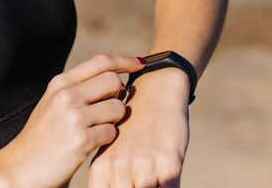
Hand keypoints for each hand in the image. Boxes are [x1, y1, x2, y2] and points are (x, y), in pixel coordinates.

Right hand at [0, 55, 145, 187]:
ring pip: (118, 108)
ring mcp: (73, 116)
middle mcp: (66, 95)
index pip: (101, 61)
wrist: (22, 167)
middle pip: (114, 81)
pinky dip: (108, 140)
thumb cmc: (43, 137)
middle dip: (118, 96)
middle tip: (108, 111)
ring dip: (115, 120)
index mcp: (60, 83)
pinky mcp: (81, 139)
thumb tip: (114, 80)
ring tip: (97, 130)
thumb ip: (78, 89)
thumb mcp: (54, 104)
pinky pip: (112, 132)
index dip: (125, 60)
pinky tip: (92, 144)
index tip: (140, 63)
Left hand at [88, 69, 190, 187]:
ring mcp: (144, 166)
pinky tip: (167, 180)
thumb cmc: (134, 128)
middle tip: (138, 184)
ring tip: (150, 179)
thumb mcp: (115, 152)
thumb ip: (110, 178)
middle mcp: (120, 167)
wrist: (156, 92)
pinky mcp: (168, 164)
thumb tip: (107, 187)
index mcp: (102, 167)